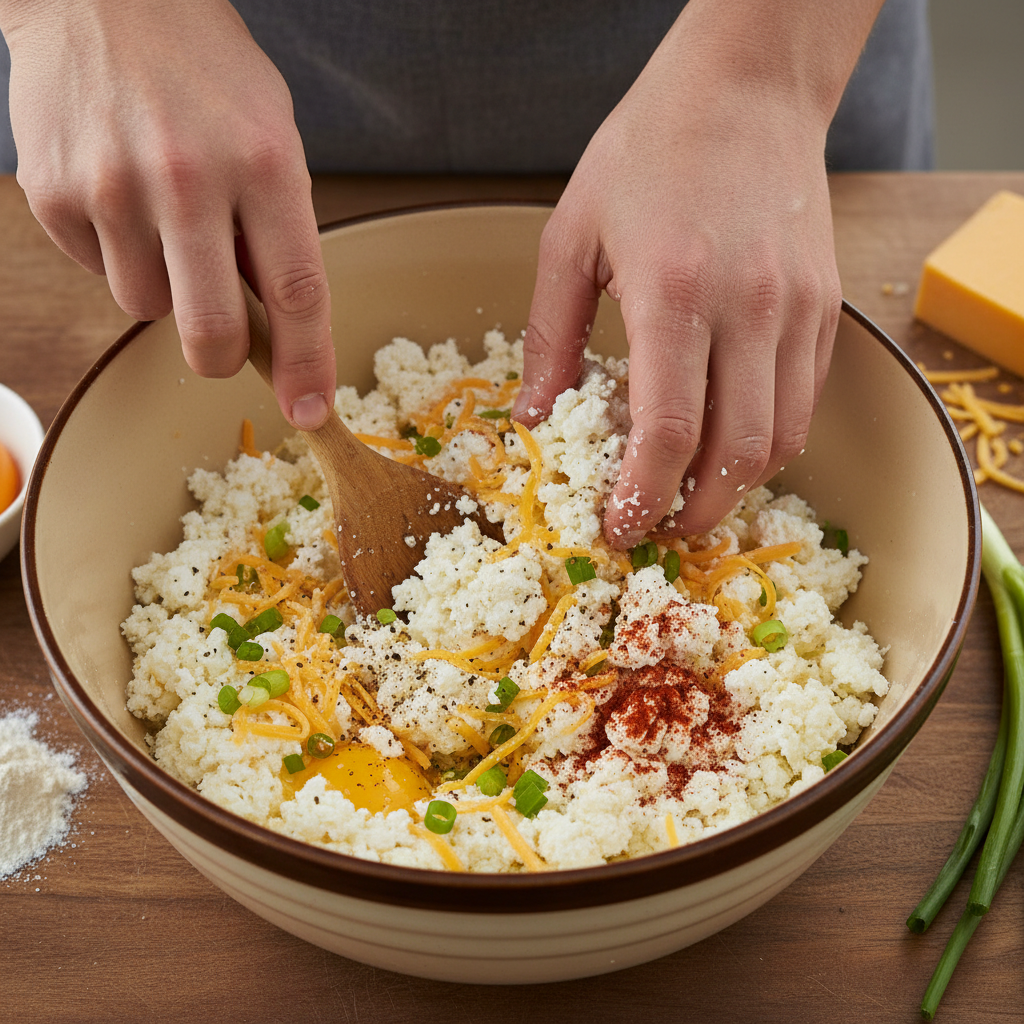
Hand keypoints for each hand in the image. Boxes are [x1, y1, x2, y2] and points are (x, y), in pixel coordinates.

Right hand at [2, 0, 333, 428]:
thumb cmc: (204, 70)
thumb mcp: (271, 134)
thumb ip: (278, 227)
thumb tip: (273, 324)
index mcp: (263, 163)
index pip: (297, 293)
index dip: (307, 365)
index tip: (311, 412)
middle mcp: (188, 178)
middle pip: (210, 331)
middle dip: (221, 359)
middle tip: (223, 346)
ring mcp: (113, 187)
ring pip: (145, 310)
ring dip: (163, 288)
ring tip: (163, 218)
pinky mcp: (55, 193)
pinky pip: (97, 272)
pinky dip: (117, 254)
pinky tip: (120, 195)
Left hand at [513, 0, 879, 547]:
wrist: (747, 85)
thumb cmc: (647, 150)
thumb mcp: (571, 236)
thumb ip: (550, 338)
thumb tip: (532, 419)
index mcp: (675, 291)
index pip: (669, 431)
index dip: (644, 496)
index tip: (621, 528)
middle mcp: (749, 308)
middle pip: (737, 454)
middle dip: (695, 511)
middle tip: (658, 528)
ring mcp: (799, 310)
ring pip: (782, 439)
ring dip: (736, 486)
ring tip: (689, 495)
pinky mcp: (826, 307)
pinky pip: (804, 400)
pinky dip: (768, 440)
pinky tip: (727, 441)